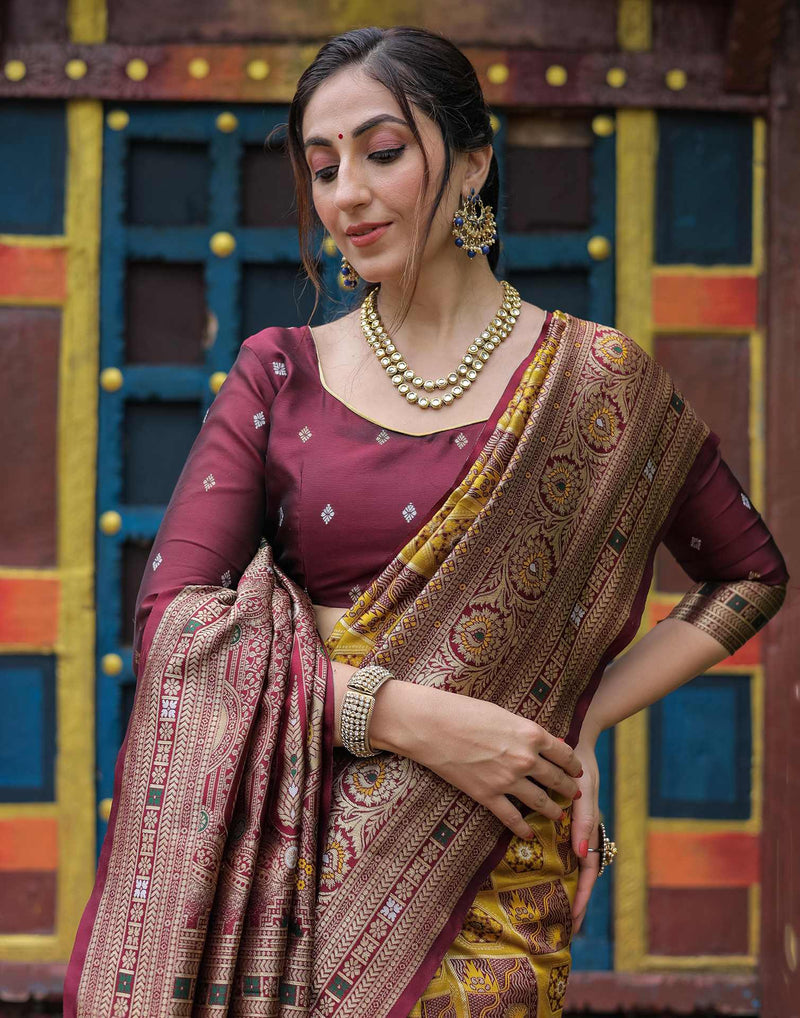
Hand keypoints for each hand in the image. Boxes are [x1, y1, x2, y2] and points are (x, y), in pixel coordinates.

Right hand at [381, 684, 582, 840]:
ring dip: (553, 811)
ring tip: (558, 816)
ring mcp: (507, 780)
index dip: (574, 764)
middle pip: (556, 779)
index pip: (564, 753)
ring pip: (540, 802)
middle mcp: (525, 759)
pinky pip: (512, 818)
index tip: (578, 771)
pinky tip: (528, 833)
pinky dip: (522, 828)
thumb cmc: (463, 711)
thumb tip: (545, 742)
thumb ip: (524, 731)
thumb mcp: (502, 714)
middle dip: (569, 788)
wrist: (431, 725)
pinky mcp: (487, 795)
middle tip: (574, 794)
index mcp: (531, 734)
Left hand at [570, 739, 600, 934]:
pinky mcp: (558, 818)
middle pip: (579, 876)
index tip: (573, 923)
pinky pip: (557, 847)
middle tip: (564, 930)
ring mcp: (571, 827)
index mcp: (590, 830)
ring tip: (552, 913)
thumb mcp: (585, 793)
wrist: (572, 741)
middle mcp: (581, 832)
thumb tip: (582, 854)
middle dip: (573, 902)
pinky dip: (553, 866)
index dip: (581, 898)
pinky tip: (540, 877)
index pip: (588, 873)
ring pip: (568, 866)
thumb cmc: (581, 766)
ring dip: (562, 888)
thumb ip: (584, 821)